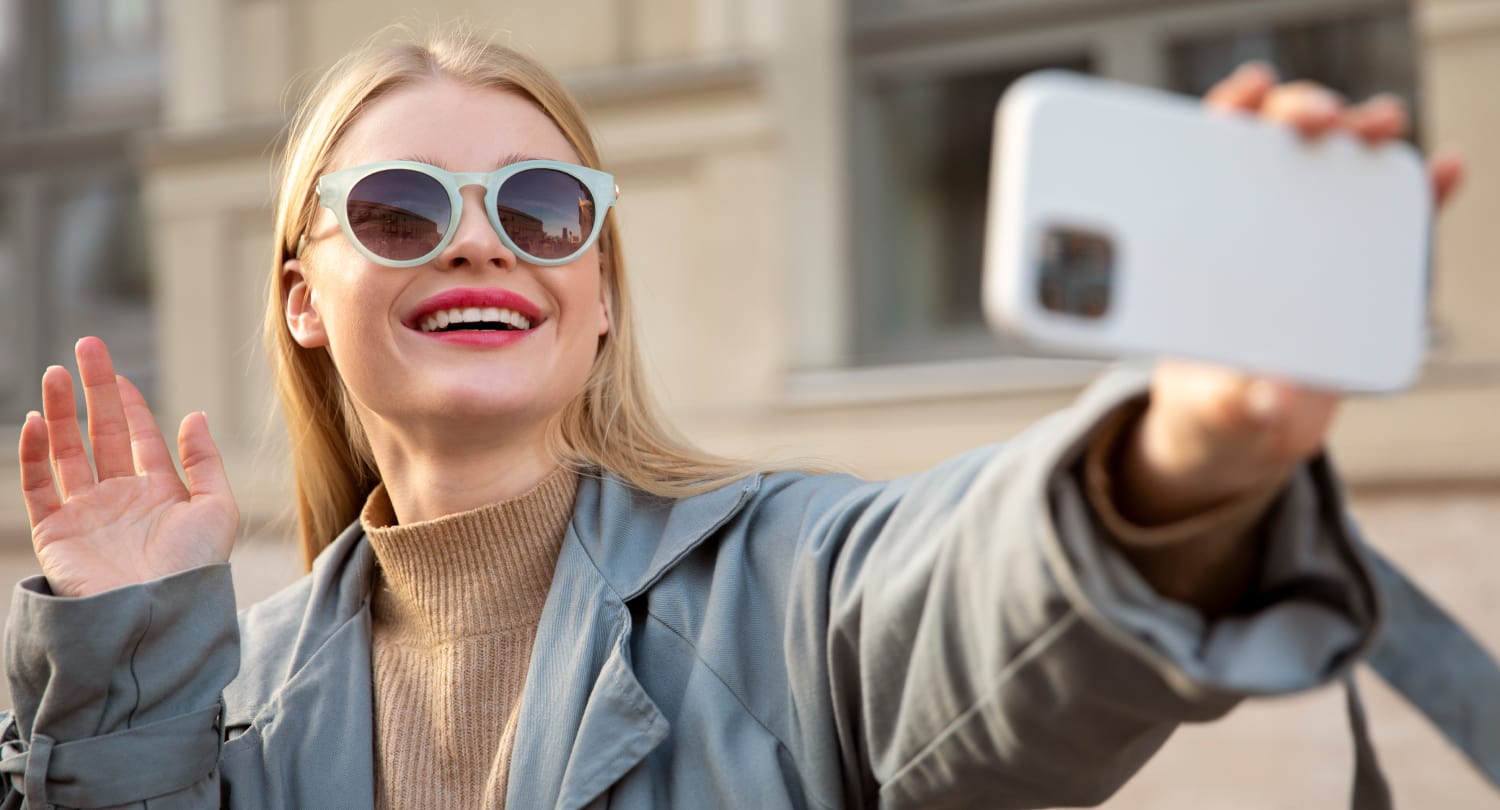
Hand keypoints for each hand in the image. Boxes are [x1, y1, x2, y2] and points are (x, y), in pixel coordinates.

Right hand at [17, 337, 237, 597]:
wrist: (156, 617)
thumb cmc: (193, 570)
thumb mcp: (217, 510)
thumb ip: (205, 461)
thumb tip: (195, 414)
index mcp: (160, 493)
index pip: (138, 437)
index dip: (129, 403)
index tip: (118, 372)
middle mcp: (120, 499)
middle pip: (101, 434)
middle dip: (92, 391)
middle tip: (86, 348)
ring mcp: (85, 514)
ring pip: (66, 452)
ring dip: (59, 413)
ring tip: (55, 374)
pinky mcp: (55, 533)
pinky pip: (38, 486)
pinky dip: (33, 454)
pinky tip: (36, 421)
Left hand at [1118, 63, 1465, 524]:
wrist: (1248, 429)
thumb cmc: (1212, 403)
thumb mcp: (1212, 411)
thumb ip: (1231, 405)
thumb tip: (1263, 398)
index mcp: (1205, 245)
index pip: (1208, 161)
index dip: (1229, 115)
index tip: (1248, 95)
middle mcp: (1258, 228)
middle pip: (1276, 146)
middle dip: (1298, 114)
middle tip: (1318, 119)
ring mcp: (1313, 243)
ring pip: (1338, 169)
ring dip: (1361, 136)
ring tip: (1381, 127)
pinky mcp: (1361, 270)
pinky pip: (1396, 221)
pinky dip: (1422, 194)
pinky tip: (1444, 171)